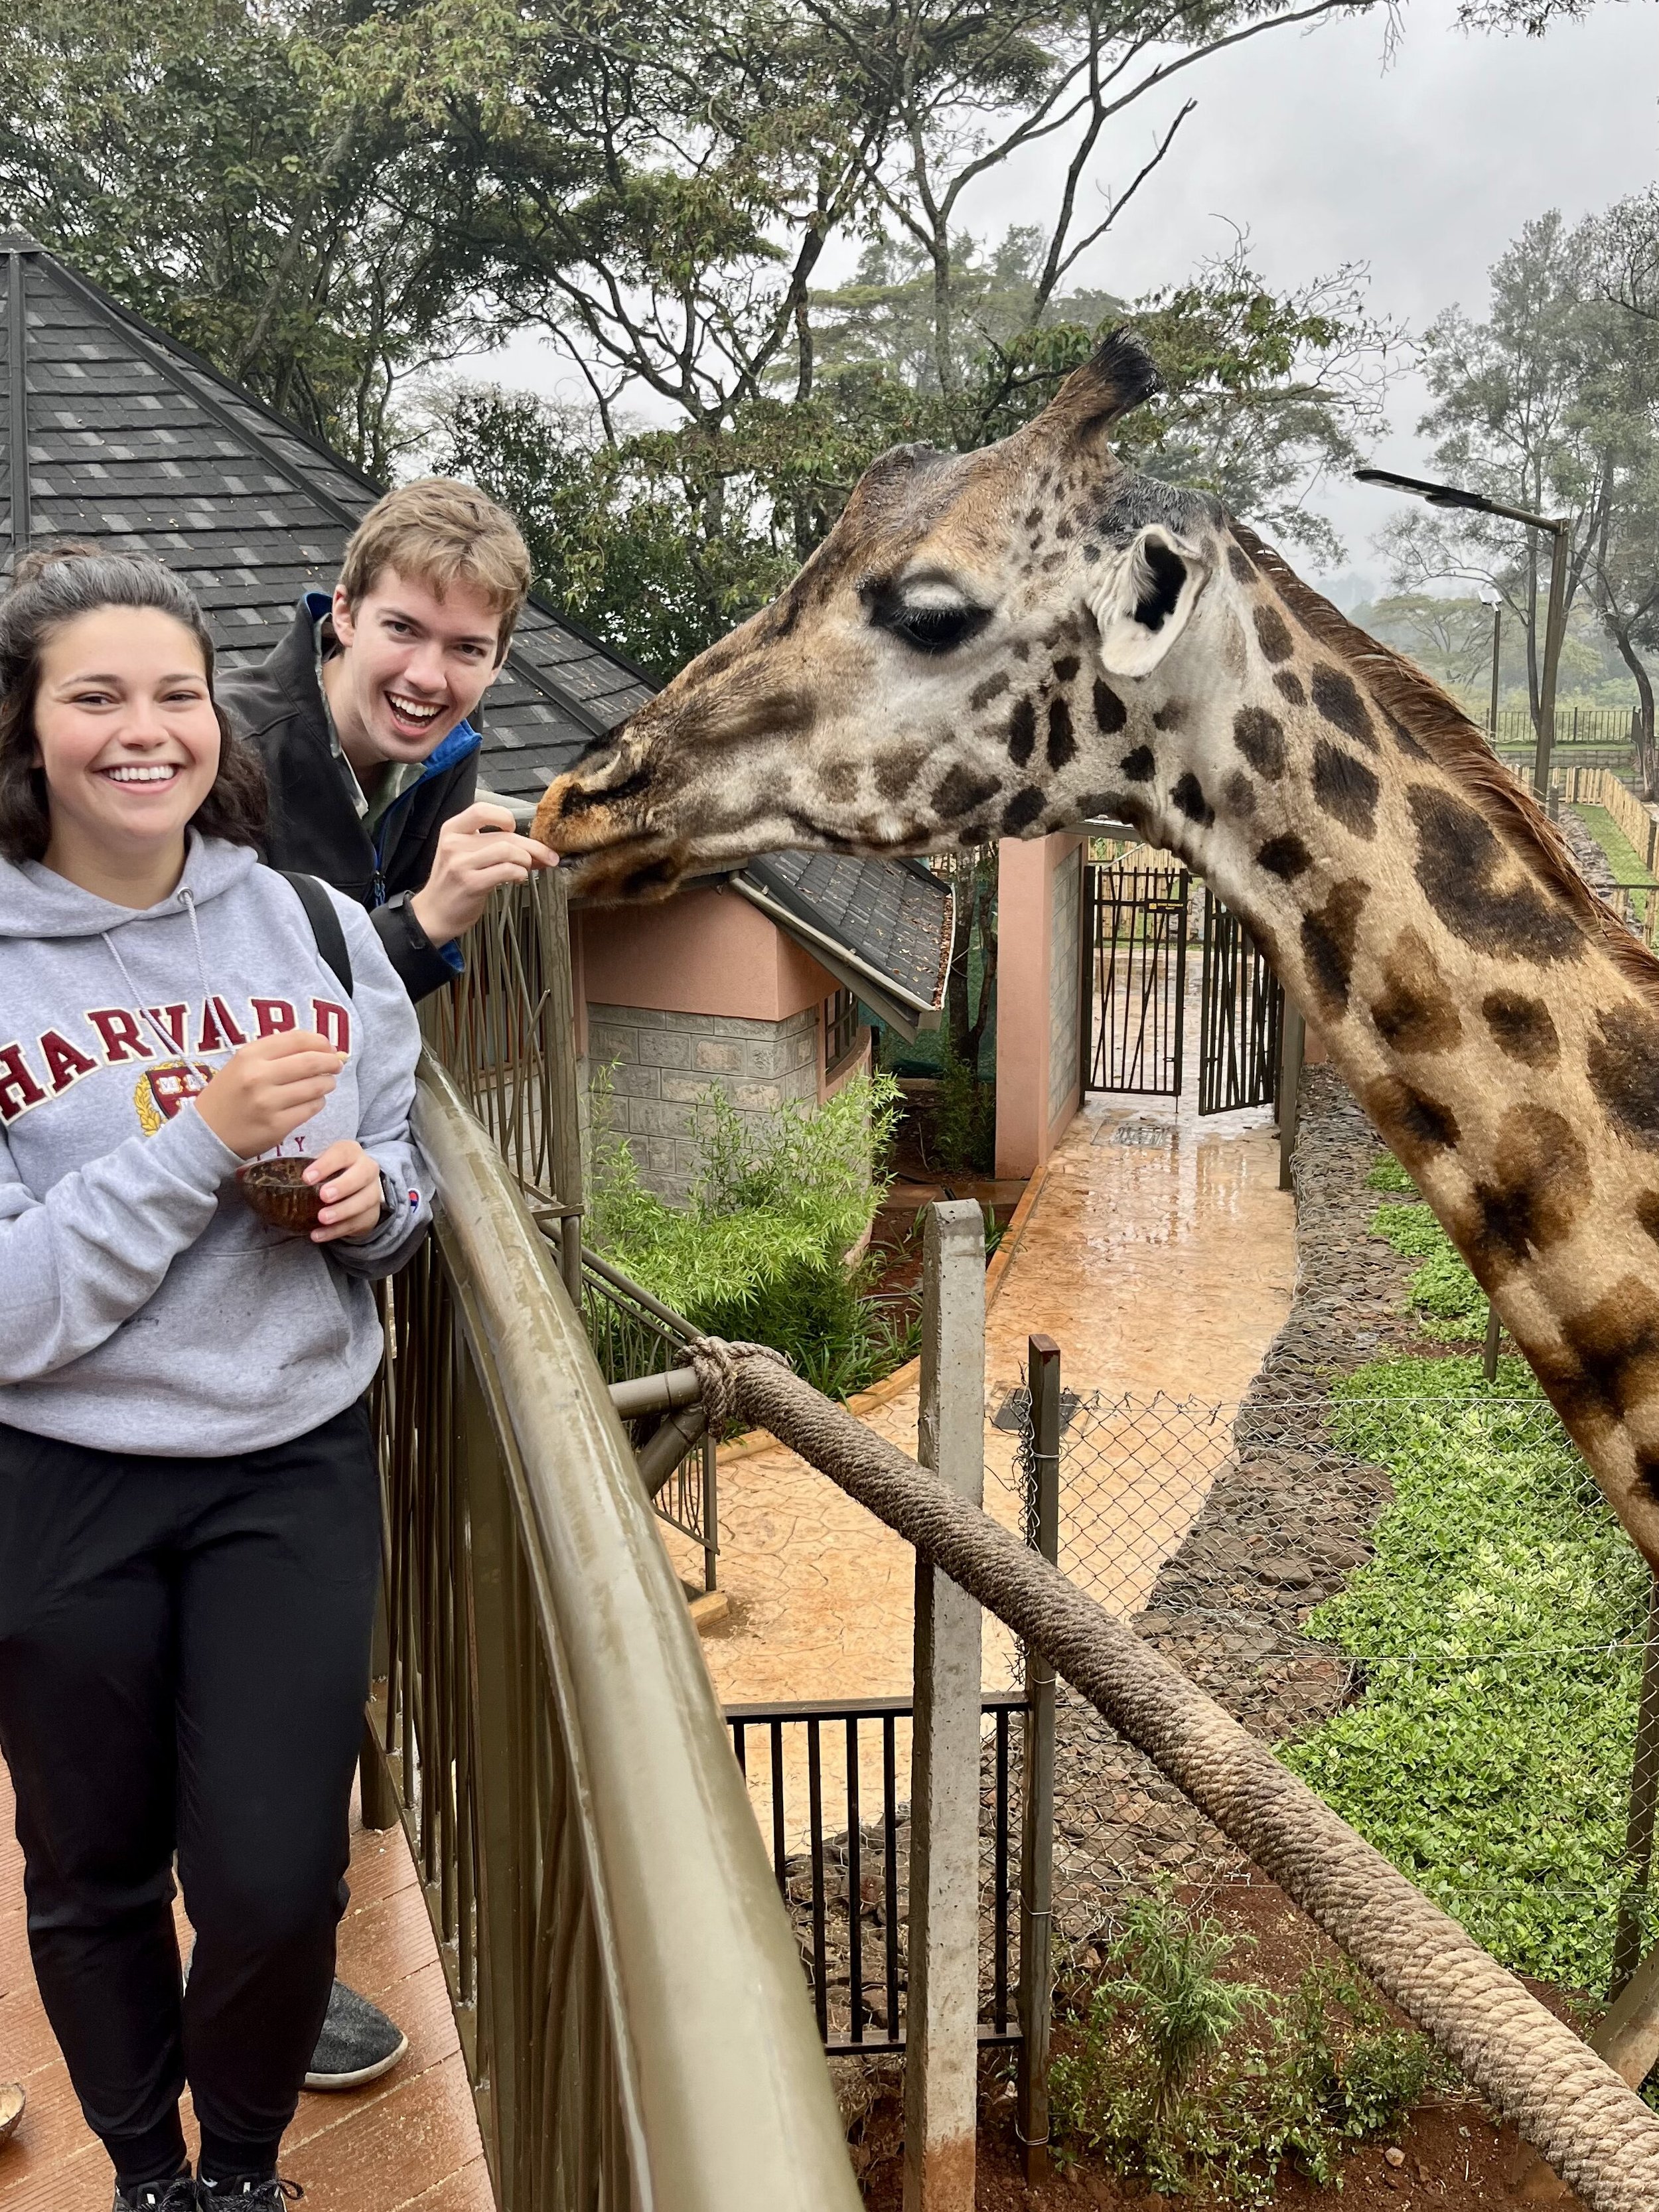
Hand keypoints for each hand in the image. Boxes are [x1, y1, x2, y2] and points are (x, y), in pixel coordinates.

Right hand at [196, 1031, 342, 1159]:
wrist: (206, 1133)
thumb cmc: (229, 1094)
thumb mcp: (242, 1064)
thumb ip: (277, 1053)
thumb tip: (322, 1047)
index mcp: (249, 1055)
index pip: (298, 1039)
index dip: (321, 1041)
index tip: (328, 1047)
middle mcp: (258, 1076)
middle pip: (312, 1062)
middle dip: (331, 1062)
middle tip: (336, 1065)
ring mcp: (268, 1103)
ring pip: (316, 1086)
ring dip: (328, 1083)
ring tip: (326, 1083)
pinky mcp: (277, 1126)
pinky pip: (311, 1109)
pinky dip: (318, 1103)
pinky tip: (312, 1101)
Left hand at [302, 1138, 385, 1243]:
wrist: (355, 1192)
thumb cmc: (330, 1175)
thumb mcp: (320, 1165)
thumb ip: (303, 1166)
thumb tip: (264, 1174)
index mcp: (351, 1152)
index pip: (343, 1152)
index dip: (326, 1164)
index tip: (307, 1178)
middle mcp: (367, 1169)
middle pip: (363, 1174)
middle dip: (343, 1185)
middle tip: (323, 1196)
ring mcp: (372, 1193)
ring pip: (365, 1200)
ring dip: (343, 1210)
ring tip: (322, 1218)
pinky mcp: (371, 1214)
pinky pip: (357, 1223)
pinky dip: (337, 1231)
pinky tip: (318, 1234)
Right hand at [408, 803, 556, 943]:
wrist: (433, 914)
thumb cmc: (453, 883)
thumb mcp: (462, 854)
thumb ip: (490, 845)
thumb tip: (534, 847)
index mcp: (452, 830)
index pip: (482, 810)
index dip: (504, 816)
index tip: (514, 829)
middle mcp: (455, 843)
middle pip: (504, 835)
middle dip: (533, 846)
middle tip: (548, 856)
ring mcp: (461, 864)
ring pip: (508, 850)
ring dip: (526, 860)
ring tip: (525, 869)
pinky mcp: (471, 884)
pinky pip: (506, 870)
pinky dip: (519, 873)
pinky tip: (517, 878)